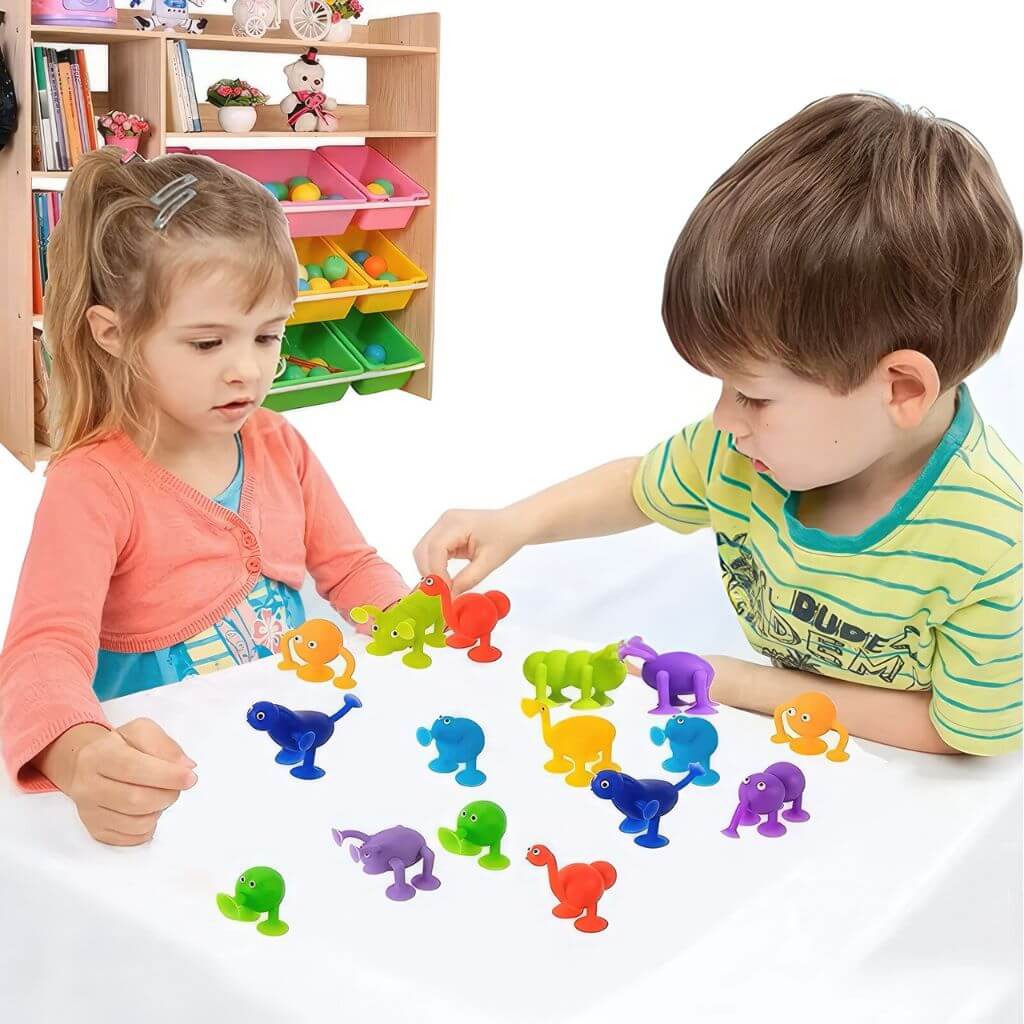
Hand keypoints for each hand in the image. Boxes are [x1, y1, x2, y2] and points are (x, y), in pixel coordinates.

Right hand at [61, 719, 197, 846]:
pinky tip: (147, 809)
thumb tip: (186, 766)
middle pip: (135, 799)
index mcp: (99, 755)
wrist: (85, 765)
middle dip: (167, 794)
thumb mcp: (141, 731)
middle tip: (177, 786)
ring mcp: (88, 811)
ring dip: (159, 810)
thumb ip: (165, 745)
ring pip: (136, 822)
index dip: (165, 775)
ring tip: (159, 794)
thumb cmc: (119, 747)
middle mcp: (87, 785)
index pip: (132, 768)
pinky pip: (132, 838)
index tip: (190, 777)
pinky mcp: (95, 830)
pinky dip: (149, 826)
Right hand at [413, 507, 525, 596]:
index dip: (436, 573)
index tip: (444, 593)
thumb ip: (468, 580)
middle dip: (429, 574)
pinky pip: (431, 551)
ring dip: (430, 571)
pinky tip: (445, 579)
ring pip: (423, 551)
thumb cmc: (506, 538)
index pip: (435, 549)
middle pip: (422, 550)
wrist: (514, 524)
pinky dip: (434, 566)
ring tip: (444, 588)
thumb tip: (449, 598)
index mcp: (457, 523)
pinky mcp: (444, 532)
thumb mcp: (489, 562)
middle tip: (441, 594)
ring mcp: (443, 525)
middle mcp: (445, 521)